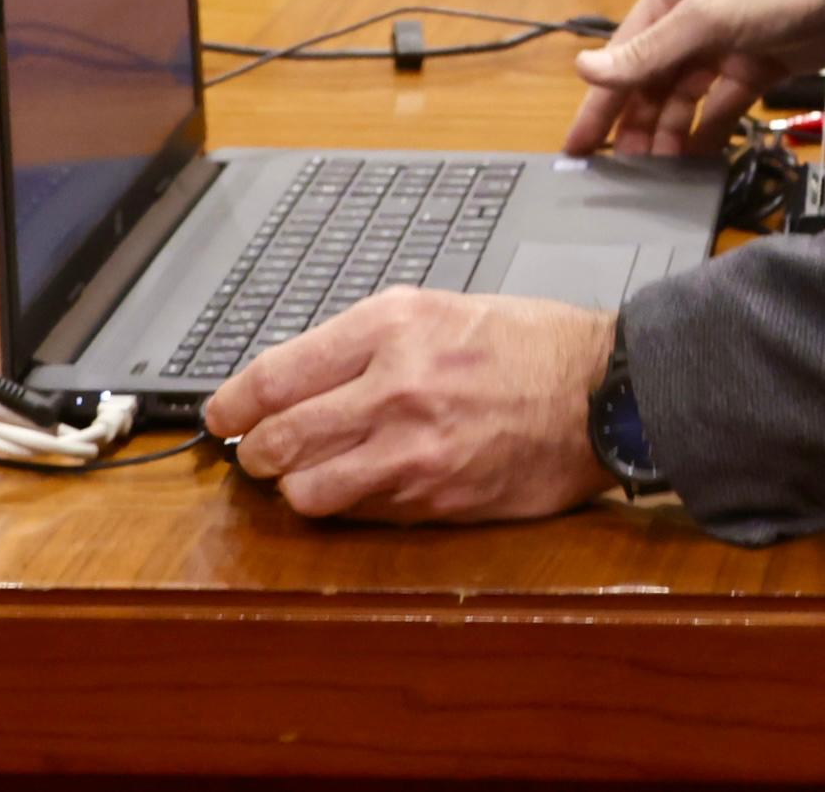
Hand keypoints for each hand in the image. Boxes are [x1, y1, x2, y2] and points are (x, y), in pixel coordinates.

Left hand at [205, 290, 614, 521]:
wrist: (603, 391)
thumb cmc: (528, 346)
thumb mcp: (440, 311)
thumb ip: (366, 344)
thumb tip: (298, 379)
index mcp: (391, 326)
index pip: (275, 374)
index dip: (232, 403)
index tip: (220, 414)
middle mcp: (394, 386)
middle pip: (278, 439)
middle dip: (254, 453)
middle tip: (255, 453)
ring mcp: (413, 449)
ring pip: (306, 489)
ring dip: (293, 487)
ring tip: (303, 476)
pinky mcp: (434, 498)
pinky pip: (359, 512)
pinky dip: (345, 505)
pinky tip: (357, 487)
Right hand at [564, 0, 824, 157]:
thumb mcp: (707, 16)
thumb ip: (649, 51)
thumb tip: (588, 69)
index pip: (625, 56)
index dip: (601, 102)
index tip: (580, 143)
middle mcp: (694, 17)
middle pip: (652, 82)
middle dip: (637, 125)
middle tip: (624, 170)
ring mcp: (726, 44)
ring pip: (685, 99)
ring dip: (670, 133)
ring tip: (659, 171)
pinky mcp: (757, 67)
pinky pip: (721, 106)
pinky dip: (708, 132)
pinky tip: (695, 158)